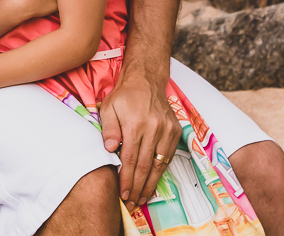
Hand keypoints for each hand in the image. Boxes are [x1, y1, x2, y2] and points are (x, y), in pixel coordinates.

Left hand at [98, 70, 180, 210]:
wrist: (146, 80)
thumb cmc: (124, 96)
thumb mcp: (108, 108)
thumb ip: (109, 129)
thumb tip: (110, 150)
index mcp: (135, 124)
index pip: (130, 159)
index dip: (127, 179)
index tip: (123, 193)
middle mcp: (153, 129)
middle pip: (145, 165)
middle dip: (137, 187)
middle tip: (132, 202)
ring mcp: (166, 131)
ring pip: (159, 164)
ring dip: (150, 184)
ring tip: (143, 198)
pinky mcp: (175, 131)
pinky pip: (168, 157)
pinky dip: (161, 172)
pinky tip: (154, 182)